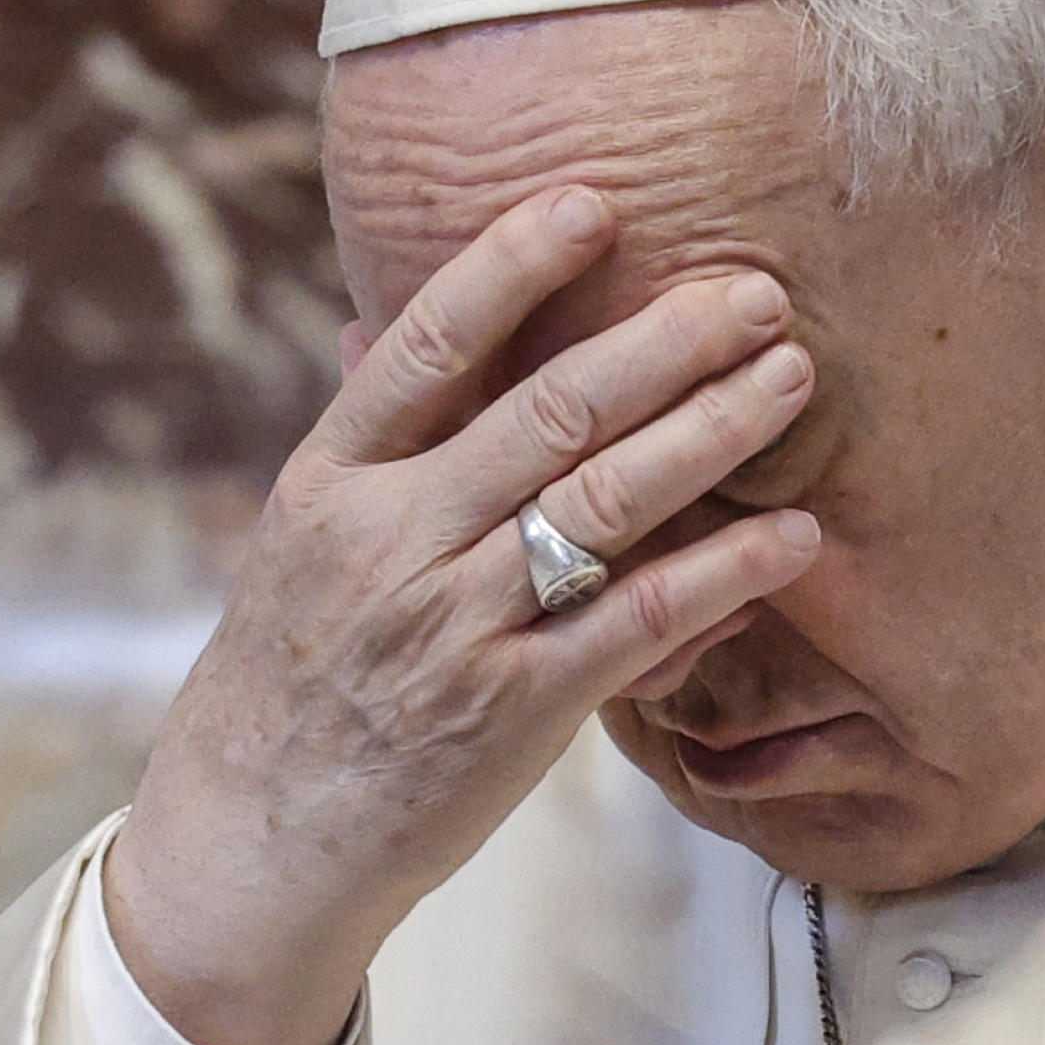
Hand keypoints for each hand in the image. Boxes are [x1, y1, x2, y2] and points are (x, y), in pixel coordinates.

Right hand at [106, 187, 820, 1044]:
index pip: (426, 346)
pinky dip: (721, 574)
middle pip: (546, 411)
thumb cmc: (287, 681)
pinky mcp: (514, 711)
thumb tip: (381, 324)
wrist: (253, 842)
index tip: (594, 203)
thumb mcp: (297, 546)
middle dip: (664, 341)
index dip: (511, 266)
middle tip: (755, 289)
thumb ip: (363, 440)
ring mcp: (455, 626)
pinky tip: (790, 537)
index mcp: (331, 482)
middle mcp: (392, 541)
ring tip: (790, 378)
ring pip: (605, 504)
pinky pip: (637, 623)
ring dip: (712, 432)